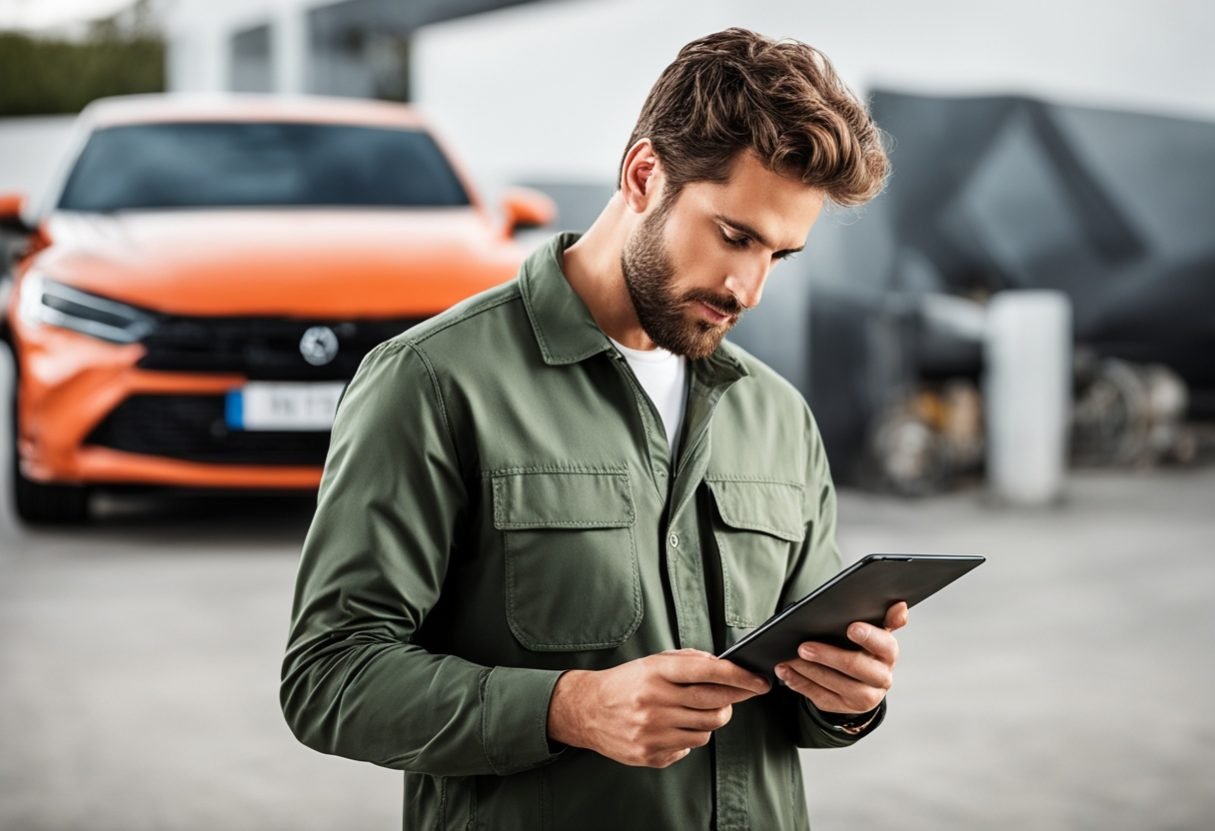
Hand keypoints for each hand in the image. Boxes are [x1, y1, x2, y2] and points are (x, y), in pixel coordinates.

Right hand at [547, 649, 770, 767]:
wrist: (587, 710)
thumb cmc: (626, 683)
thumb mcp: (653, 662)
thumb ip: (687, 661)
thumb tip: (722, 665)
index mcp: (655, 673)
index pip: (707, 671)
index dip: (739, 676)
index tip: (759, 680)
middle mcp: (654, 702)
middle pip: (714, 704)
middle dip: (736, 699)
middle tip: (741, 695)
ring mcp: (652, 731)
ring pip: (706, 729)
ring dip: (711, 719)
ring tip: (696, 710)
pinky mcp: (650, 753)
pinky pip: (689, 747)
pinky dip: (690, 736)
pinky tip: (675, 726)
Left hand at [774, 602, 908, 714]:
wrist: (862, 680)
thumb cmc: (864, 647)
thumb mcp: (875, 631)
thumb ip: (886, 619)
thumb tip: (899, 605)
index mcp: (888, 654)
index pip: (884, 645)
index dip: (869, 637)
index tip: (851, 627)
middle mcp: (881, 678)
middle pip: (857, 667)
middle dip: (829, 656)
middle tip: (804, 647)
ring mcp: (864, 697)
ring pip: (837, 686)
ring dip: (810, 671)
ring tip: (790, 659)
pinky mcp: (844, 708)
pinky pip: (820, 698)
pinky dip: (800, 684)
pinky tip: (785, 672)